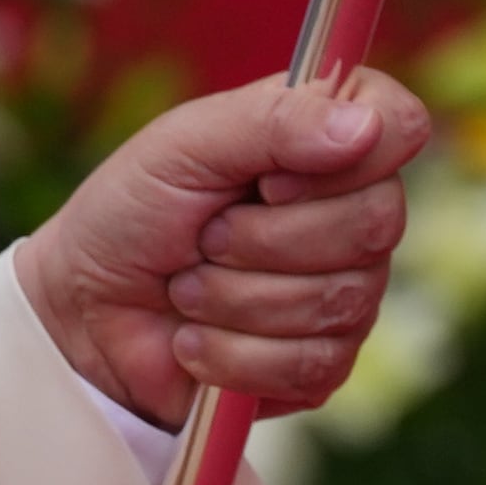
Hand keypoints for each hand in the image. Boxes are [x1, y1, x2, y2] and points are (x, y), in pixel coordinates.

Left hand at [14, 70, 428, 428]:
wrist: (86, 312)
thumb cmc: (131, 212)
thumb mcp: (182, 145)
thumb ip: (269, 121)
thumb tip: (365, 125)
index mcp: (322, 138)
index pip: (400, 124)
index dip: (344, 159)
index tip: (269, 179)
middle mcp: (350, 211)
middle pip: (378, 223)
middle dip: (264, 238)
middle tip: (204, 235)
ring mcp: (347, 291)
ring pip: (341, 300)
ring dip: (236, 297)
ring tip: (188, 287)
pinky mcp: (324, 363)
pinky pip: (315, 363)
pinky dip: (233, 353)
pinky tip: (195, 339)